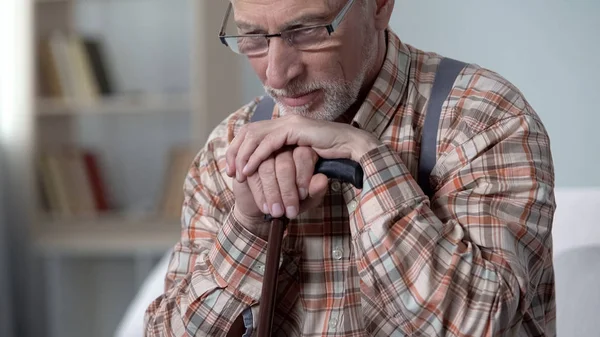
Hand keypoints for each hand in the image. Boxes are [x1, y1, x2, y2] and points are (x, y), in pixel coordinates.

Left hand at [226, 115, 380, 181]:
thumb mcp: (300, 159)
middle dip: (235, 152)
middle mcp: (283, 120)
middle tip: (230, 172)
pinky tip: (249, 170)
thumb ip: (285, 159)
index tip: (233, 169)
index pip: (251, 131)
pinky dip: (256, 157)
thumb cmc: (330, 156)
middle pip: (248, 131)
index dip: (238, 149)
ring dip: (243, 156)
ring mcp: (289, 122)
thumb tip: (267, 169)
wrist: (351, 148)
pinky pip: (269, 143)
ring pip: (255, 136)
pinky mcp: (295, 129)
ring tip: (238, 174)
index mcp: (282, 125)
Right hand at [232, 146, 327, 238]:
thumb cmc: (292, 201)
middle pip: (284, 163)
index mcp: (302, 150)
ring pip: (266, 167)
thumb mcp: (308, 199)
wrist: (267, 210)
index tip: (302, 196)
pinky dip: (258, 192)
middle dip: (286, 190)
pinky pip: (250, 173)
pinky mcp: (247, 161)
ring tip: (275, 212)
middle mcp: (282, 147)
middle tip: (288, 211)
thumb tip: (322, 180)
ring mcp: (262, 153)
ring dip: (271, 192)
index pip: (303, 155)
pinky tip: (264, 206)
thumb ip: (316, 190)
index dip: (302, 177)